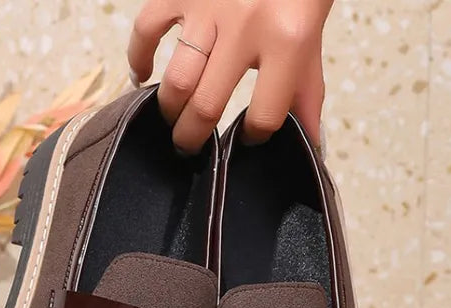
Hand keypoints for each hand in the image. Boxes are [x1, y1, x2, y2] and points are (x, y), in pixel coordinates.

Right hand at [128, 0, 333, 153]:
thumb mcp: (312, 44)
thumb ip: (306, 94)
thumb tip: (309, 144)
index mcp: (286, 45)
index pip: (264, 115)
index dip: (255, 137)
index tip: (248, 139)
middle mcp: (244, 29)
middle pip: (207, 104)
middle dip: (193, 138)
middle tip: (189, 149)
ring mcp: (208, 7)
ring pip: (176, 77)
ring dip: (168, 109)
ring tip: (172, 122)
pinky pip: (147, 27)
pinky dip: (138, 56)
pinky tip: (141, 76)